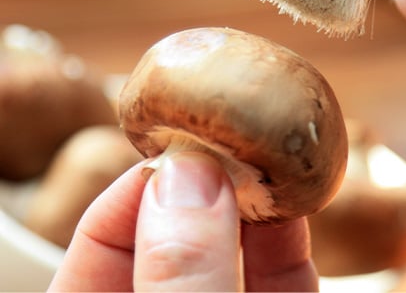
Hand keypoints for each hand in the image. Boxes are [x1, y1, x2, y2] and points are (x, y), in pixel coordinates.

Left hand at [48, 152, 317, 291]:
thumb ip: (180, 274)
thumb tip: (188, 174)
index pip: (99, 243)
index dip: (138, 186)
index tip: (178, 148)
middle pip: (170, 237)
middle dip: (199, 184)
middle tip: (224, 142)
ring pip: (230, 252)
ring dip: (249, 202)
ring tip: (260, 156)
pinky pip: (279, 278)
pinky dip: (287, 240)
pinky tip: (293, 203)